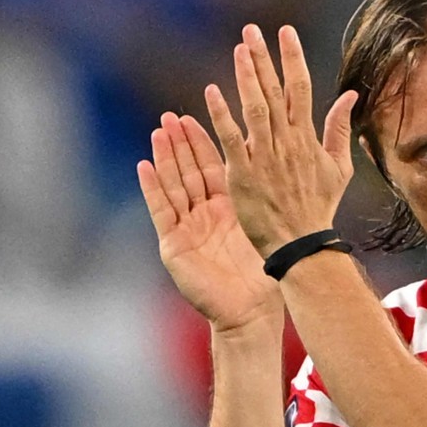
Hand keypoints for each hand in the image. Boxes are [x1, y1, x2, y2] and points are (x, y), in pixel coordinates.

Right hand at [137, 112, 282, 331]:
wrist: (250, 310)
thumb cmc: (262, 276)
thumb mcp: (262, 228)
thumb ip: (262, 199)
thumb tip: (281, 168)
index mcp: (225, 209)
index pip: (210, 168)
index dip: (201, 143)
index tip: (195, 116)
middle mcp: (202, 216)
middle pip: (188, 172)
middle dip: (179, 144)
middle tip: (171, 116)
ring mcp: (186, 229)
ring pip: (173, 186)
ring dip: (164, 159)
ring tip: (158, 131)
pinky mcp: (174, 246)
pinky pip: (162, 211)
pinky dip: (152, 189)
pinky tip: (145, 166)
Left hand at [205, 24, 358, 257]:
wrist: (302, 243)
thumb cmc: (319, 207)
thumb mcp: (338, 168)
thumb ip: (339, 129)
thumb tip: (348, 96)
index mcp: (308, 139)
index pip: (301, 88)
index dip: (292, 57)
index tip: (284, 32)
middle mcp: (287, 142)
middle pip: (275, 91)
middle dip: (264, 58)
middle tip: (252, 30)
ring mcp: (265, 156)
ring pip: (255, 108)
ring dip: (247, 77)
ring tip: (239, 49)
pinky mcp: (244, 173)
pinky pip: (231, 138)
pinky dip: (222, 114)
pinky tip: (213, 91)